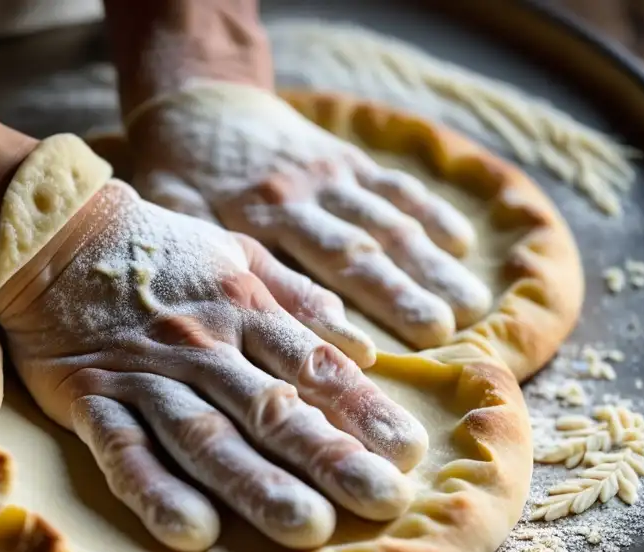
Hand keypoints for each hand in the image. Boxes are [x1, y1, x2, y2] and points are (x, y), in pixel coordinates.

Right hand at [0, 181, 427, 551]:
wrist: (55, 233)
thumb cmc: (157, 250)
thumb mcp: (236, 253)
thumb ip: (298, 298)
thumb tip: (363, 346)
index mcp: (244, 308)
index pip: (313, 367)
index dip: (362, 410)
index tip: (407, 453)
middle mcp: (203, 346)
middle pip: (272, 408)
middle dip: (329, 456)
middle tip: (382, 501)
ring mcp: (145, 375)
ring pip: (206, 435)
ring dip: (255, 482)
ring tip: (305, 527)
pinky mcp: (90, 398)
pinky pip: (122, 450)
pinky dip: (154, 489)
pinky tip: (190, 531)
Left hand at [126, 82, 492, 348]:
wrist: (199, 103)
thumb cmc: (180, 175)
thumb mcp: (173, 218)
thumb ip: (205, 260)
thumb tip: (230, 320)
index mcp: (251, 221)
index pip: (297, 276)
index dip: (332, 318)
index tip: (365, 356)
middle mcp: (297, 198)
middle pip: (357, 250)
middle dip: (401, 293)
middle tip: (443, 333)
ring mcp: (328, 175)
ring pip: (387, 220)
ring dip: (429, 262)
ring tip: (470, 305)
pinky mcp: (348, 157)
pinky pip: (395, 184)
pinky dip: (430, 211)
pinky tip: (462, 243)